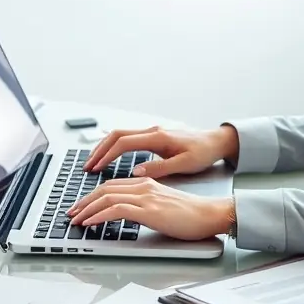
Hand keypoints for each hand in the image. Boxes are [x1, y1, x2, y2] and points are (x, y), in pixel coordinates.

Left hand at [67, 178, 233, 240]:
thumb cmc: (192, 214)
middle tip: (72, 213)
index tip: (81, 207)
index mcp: (147, 183)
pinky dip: (98, 216)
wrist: (210, 215)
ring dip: (87, 209)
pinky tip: (90, 223)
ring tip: (76, 220)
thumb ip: (146, 205)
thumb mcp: (164, 206)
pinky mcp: (148, 210)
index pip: (112, 186)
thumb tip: (128, 214)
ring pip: (106, 198)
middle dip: (84, 201)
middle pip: (105, 189)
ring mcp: (146, 197)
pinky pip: (115, 210)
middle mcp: (144, 186)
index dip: (93, 196)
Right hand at [83, 124, 238, 176]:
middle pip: (116, 136)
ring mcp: (152, 132)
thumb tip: (136, 172)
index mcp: (158, 137)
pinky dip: (115, 146)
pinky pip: (128, 138)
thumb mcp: (185, 164)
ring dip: (105, 148)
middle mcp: (152, 131)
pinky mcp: (154, 136)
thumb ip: (160, 168)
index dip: (106, 156)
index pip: (123, 143)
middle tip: (87, 166)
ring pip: (120, 135)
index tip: (95, 168)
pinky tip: (109, 154)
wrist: (216, 141)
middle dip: (99, 151)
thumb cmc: (204, 152)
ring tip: (94, 163)